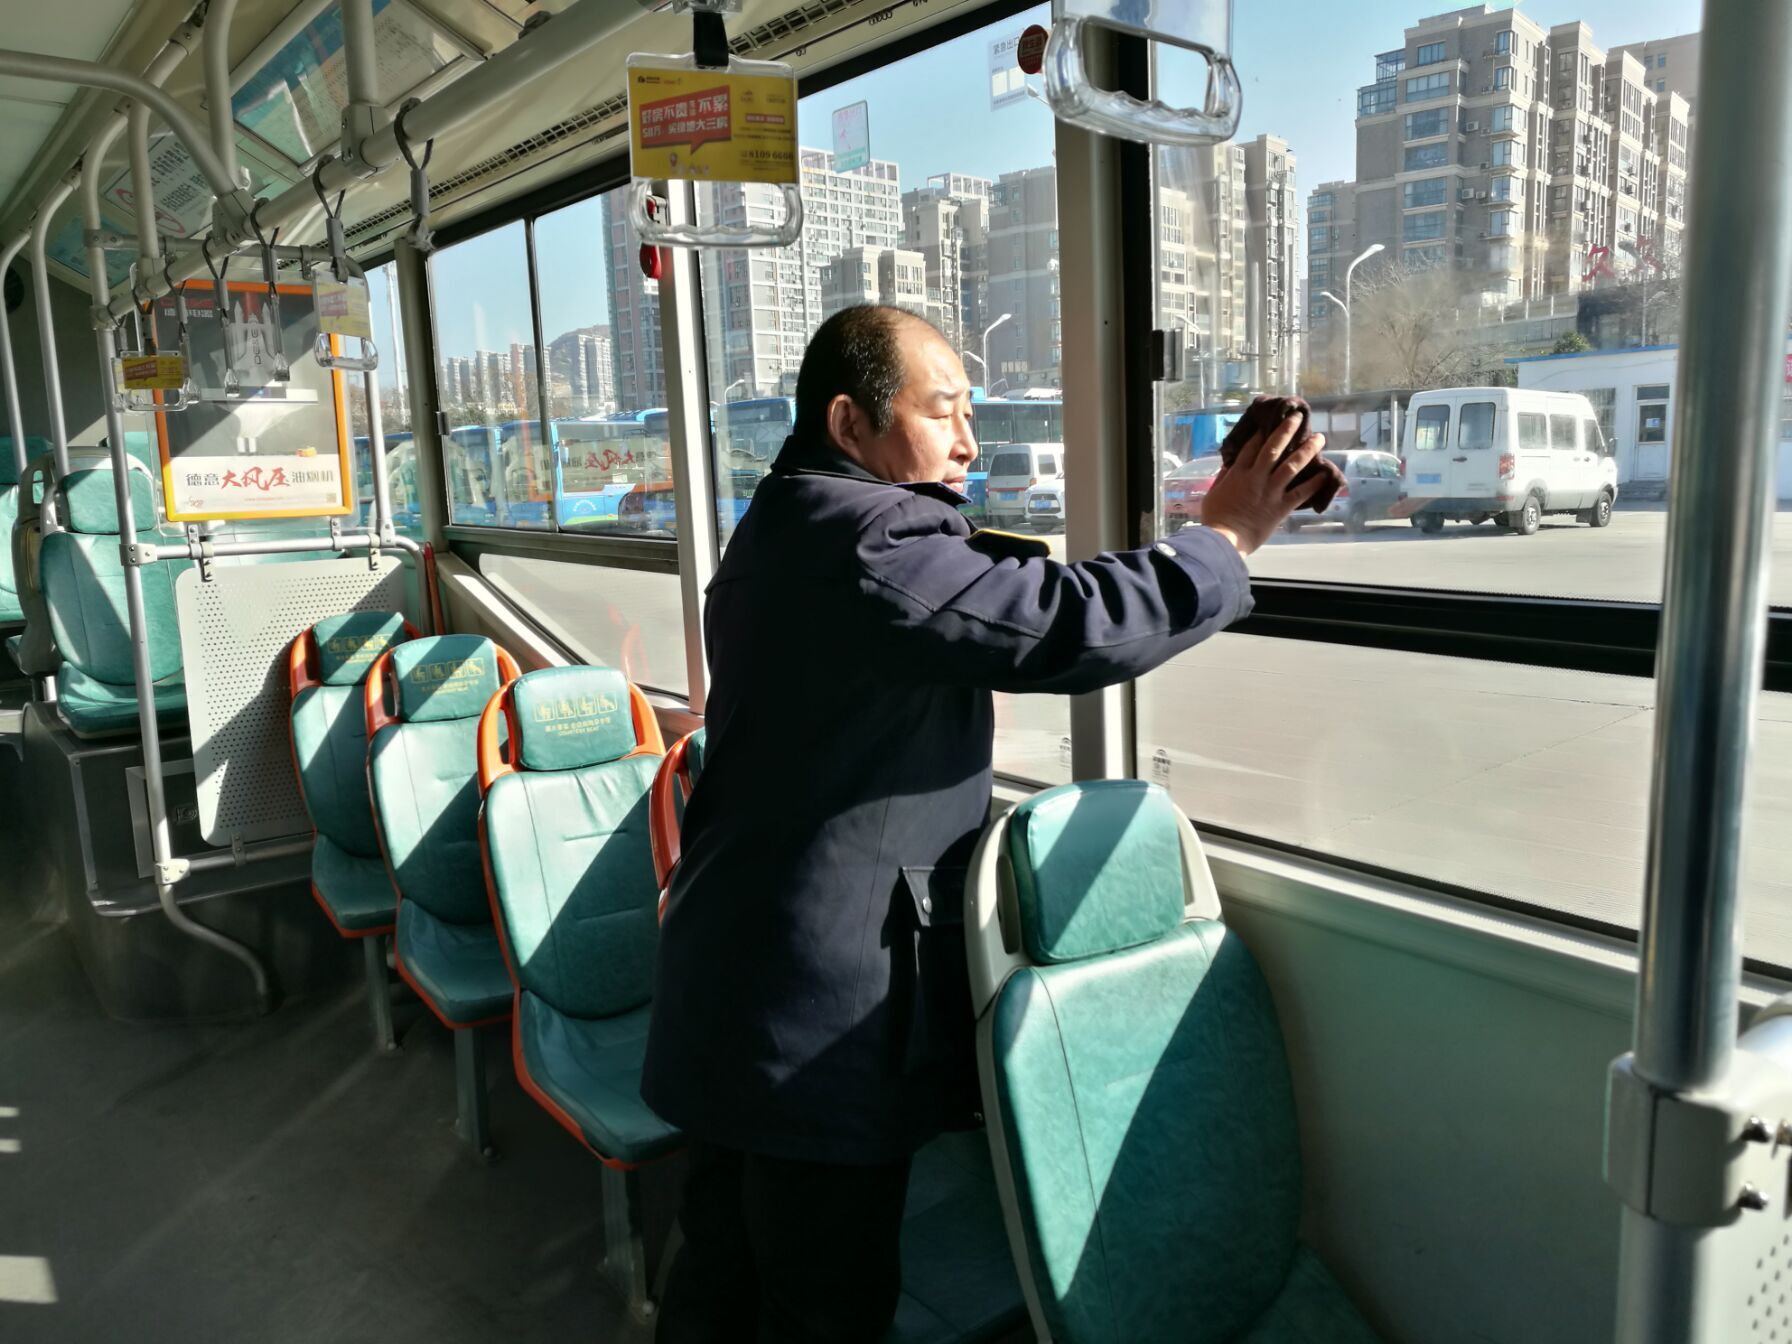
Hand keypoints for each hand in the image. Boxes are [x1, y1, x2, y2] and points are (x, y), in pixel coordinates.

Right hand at [1199, 411, 1330, 555]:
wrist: (1225, 539)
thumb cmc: (1215, 518)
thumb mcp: (1213, 493)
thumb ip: (1223, 478)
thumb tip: (1230, 465)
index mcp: (1238, 473)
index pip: (1252, 447)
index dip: (1261, 433)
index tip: (1269, 423)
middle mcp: (1257, 477)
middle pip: (1274, 449)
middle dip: (1287, 431)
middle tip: (1299, 417)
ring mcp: (1270, 491)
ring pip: (1291, 466)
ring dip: (1307, 451)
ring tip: (1319, 438)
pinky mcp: (1280, 507)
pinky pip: (1300, 493)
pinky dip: (1313, 483)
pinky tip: (1325, 474)